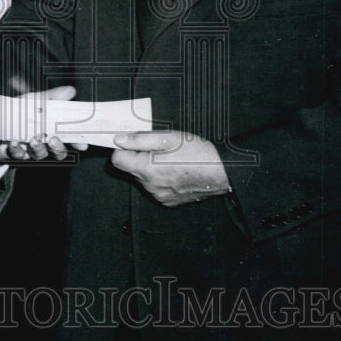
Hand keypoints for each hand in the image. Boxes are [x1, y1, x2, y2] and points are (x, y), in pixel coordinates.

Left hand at [0, 85, 82, 162]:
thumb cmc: (15, 112)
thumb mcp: (33, 101)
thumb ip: (52, 97)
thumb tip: (71, 91)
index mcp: (50, 131)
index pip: (68, 140)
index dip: (77, 142)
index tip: (82, 143)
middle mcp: (42, 144)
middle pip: (57, 153)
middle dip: (58, 148)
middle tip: (53, 140)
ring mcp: (28, 151)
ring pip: (40, 156)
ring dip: (38, 149)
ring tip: (34, 140)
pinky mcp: (13, 155)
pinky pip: (18, 155)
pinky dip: (17, 149)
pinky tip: (15, 142)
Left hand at [111, 130, 229, 206]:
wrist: (222, 173)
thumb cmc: (198, 154)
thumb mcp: (168, 138)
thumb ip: (140, 139)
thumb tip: (119, 140)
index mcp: (146, 169)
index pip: (117, 160)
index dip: (125, 149)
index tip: (136, 143)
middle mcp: (149, 186)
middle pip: (131, 169)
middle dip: (140, 157)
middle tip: (161, 149)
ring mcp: (159, 196)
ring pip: (144, 179)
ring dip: (151, 169)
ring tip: (172, 160)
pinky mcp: (168, 202)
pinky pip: (156, 188)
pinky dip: (161, 179)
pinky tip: (176, 171)